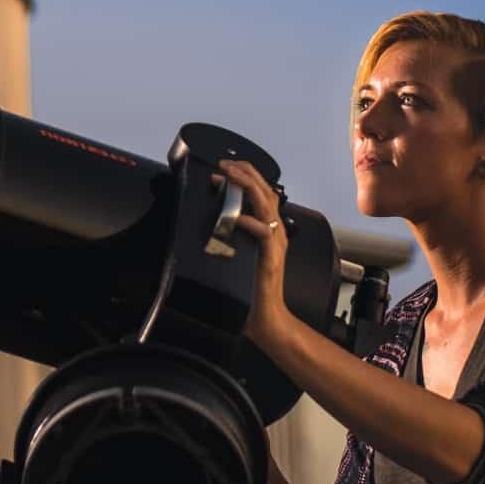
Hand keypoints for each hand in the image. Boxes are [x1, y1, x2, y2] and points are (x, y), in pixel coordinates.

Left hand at [211, 158, 293, 353]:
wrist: (266, 319)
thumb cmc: (250, 292)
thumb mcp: (237, 257)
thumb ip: (230, 239)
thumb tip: (208, 227)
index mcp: (269, 230)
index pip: (261, 194)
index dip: (243, 178)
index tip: (222, 172)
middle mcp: (275, 233)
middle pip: (266, 191)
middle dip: (245, 172)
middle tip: (225, 164)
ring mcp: (275, 244)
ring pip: (266, 204)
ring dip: (248, 186)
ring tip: (231, 175)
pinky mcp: (271, 258)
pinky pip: (264, 233)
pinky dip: (251, 222)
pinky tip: (238, 218)